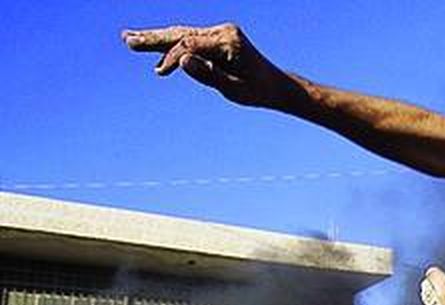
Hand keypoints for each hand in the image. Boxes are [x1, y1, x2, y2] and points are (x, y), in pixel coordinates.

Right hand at [122, 23, 295, 108]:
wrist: (276, 86)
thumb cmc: (258, 90)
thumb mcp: (235, 89)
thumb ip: (208, 75)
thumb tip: (180, 60)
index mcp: (228, 41)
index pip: (189, 44)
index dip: (171, 57)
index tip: (159, 73)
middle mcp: (223, 32)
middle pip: (181, 33)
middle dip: (153, 38)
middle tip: (127, 40)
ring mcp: (219, 33)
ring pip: (182, 35)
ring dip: (156, 38)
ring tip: (129, 39)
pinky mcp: (216, 39)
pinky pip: (189, 40)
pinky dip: (171, 46)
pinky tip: (154, 52)